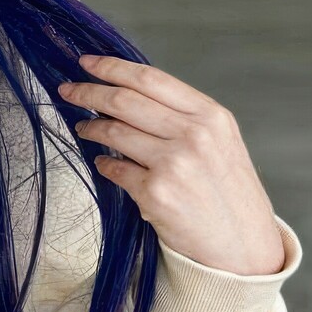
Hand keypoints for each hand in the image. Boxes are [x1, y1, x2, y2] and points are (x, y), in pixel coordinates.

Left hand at [57, 54, 286, 275]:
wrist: (244, 249)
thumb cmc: (230, 196)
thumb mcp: (222, 144)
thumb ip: (184, 119)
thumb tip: (130, 97)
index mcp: (211, 116)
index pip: (150, 79)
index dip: (112, 67)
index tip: (87, 62)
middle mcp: (194, 135)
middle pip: (125, 100)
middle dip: (88, 92)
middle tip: (68, 90)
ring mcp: (174, 164)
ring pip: (114, 132)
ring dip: (92, 127)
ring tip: (84, 127)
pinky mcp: (156, 194)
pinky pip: (115, 169)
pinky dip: (105, 165)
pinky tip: (104, 164)